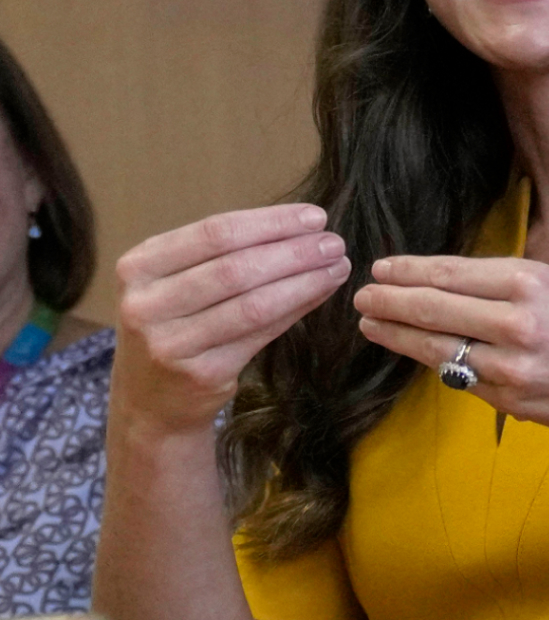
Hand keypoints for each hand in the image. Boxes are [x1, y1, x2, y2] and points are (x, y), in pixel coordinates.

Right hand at [113, 204, 351, 434]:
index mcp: (139, 266)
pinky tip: (320, 294)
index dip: (271, 222)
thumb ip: (226, 253)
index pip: (215, 233)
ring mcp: (170, 344)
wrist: (150, 402)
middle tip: (334, 243)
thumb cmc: (176, 324)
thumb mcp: (179, 281)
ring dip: (304, 281)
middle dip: (294, 251)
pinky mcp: (199, 375)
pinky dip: (296, 309)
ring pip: (253, 304)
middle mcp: (146, 305)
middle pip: (236, 267)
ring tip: (337, 267)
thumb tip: (305, 227)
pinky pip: (260, 334)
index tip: (315, 217)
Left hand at [354, 255, 548, 443]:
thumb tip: (448, 284)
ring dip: (399, 336)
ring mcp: (510, 366)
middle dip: (390, 302)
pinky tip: (418, 352)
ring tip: (371, 325)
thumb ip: (507, 285)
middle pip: (434, 309)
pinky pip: (462, 378)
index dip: (408, 271)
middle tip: (361, 296)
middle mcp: (515, 321)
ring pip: (438, 349)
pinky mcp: (509, 401)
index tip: (380, 267)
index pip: (451, 273)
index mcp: (530, 281)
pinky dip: (438, 363)